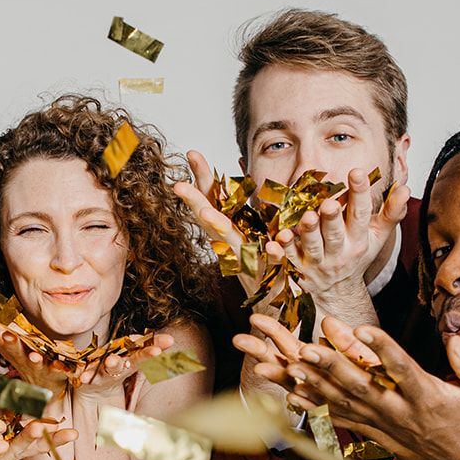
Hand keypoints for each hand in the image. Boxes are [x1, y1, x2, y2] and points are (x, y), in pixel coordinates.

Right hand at [0, 303, 72, 396]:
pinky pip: (58, 370)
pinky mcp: (54, 372)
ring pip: (34, 362)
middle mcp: (21, 356)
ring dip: (33, 359)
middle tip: (6, 335)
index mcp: (9, 346)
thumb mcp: (5, 339)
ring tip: (34, 356)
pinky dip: (60, 368)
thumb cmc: (23, 358)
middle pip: (14, 349)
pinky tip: (62, 365)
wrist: (43, 386)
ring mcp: (37, 366)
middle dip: (9, 342)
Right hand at [73, 332, 175, 409]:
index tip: (170, 341)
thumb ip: (152, 357)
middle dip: (144, 353)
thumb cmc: (117, 368)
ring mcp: (102, 365)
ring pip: (109, 364)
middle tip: (157, 352)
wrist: (93, 382)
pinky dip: (86, 376)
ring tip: (113, 362)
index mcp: (130, 353)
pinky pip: (88, 375)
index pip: (146, 346)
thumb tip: (172, 343)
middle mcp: (118, 356)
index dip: (156, 343)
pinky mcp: (89, 375)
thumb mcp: (136, 363)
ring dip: (112, 362)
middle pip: (132, 353)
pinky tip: (85, 378)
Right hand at [174, 151, 268, 296]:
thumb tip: (240, 164)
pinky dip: (266, 256)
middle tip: (178, 185)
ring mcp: (248, 262)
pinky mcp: (268, 278)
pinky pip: (267, 265)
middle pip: (211, 218)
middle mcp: (233, 245)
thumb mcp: (256, 227)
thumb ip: (247, 205)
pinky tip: (268, 246)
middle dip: (195, 200)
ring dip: (217, 226)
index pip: (212, 200)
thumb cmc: (266, 265)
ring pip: (230, 242)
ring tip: (205, 212)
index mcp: (231, 230)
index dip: (202, 178)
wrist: (281, 306)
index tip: (192, 154)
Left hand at [261, 313, 459, 459]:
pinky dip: (317, 407)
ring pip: (346, 402)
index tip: (362, 329)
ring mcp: (384, 423)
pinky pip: (341, 419)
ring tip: (293, 364)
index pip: (401, 369)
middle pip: (362, 386)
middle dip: (333, 366)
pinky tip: (293, 395)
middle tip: (308, 347)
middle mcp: (400, 411)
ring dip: (317, 383)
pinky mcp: (375, 430)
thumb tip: (454, 340)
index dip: (381, 349)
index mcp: (427, 397)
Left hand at [276, 168, 410, 323]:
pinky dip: (280, 252)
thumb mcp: (378, 235)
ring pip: (312, 247)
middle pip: (335, 234)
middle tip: (329, 204)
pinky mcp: (297, 269)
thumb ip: (392, 211)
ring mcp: (317, 263)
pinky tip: (274, 240)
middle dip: (332, 219)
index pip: (361, 215)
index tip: (357, 172)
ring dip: (308, 232)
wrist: (338, 291)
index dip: (360, 193)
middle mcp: (338, 252)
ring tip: (306, 217)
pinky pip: (287, 261)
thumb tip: (406, 188)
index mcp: (358, 240)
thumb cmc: (357, 254)